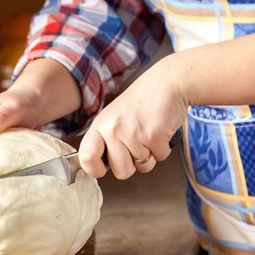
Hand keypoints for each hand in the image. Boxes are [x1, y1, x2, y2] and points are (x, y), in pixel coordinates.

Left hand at [79, 55, 187, 178]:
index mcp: (100, 125)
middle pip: (120, 172)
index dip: (95, 169)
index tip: (103, 169)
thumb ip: (105, 139)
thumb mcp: (114, 117)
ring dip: (149, 154)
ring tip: (148, 132)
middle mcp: (113, 130)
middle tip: (136, 145)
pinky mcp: (155, 136)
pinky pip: (160, 157)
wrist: (167, 82)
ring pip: (143, 167)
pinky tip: (160, 129)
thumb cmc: (141, 101)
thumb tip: (99, 166)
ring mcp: (134, 133)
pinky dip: (163, 147)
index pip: (86, 158)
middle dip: (132, 165)